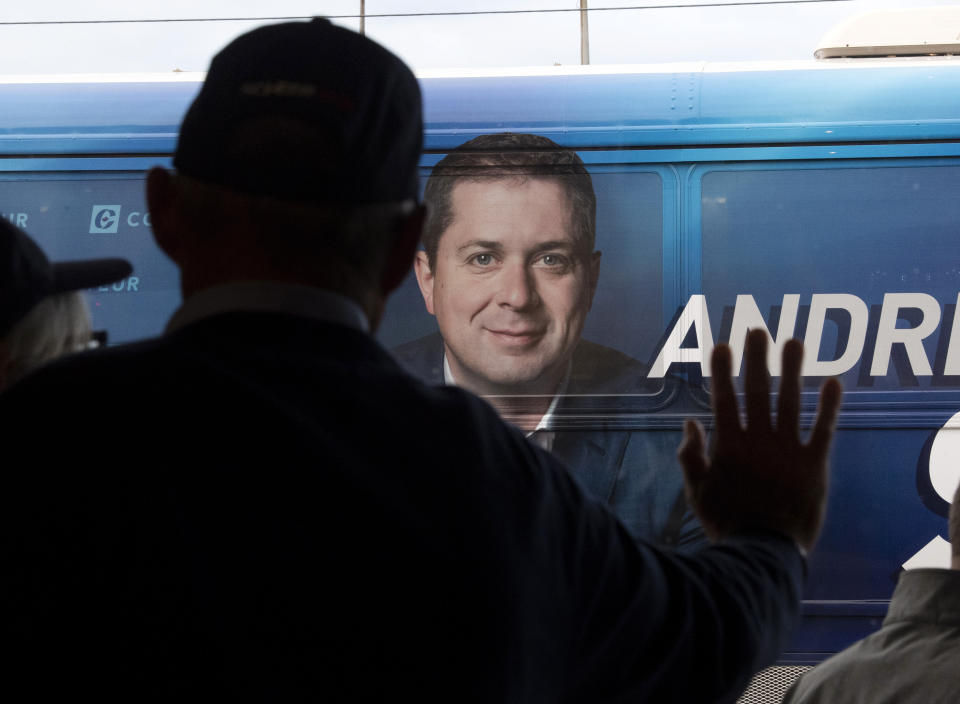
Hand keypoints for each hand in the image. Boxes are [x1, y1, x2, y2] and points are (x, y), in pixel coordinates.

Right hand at [678, 329, 841, 551]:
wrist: (764, 553)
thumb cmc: (727, 523)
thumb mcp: (696, 491)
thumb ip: (692, 455)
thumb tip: (690, 422)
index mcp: (729, 446)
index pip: (724, 399)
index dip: (723, 370)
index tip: (723, 345)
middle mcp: (758, 441)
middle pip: (756, 392)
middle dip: (756, 359)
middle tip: (757, 330)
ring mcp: (788, 451)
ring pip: (790, 402)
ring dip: (791, 370)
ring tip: (793, 342)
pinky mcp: (814, 465)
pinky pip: (824, 430)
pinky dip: (829, 405)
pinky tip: (833, 381)